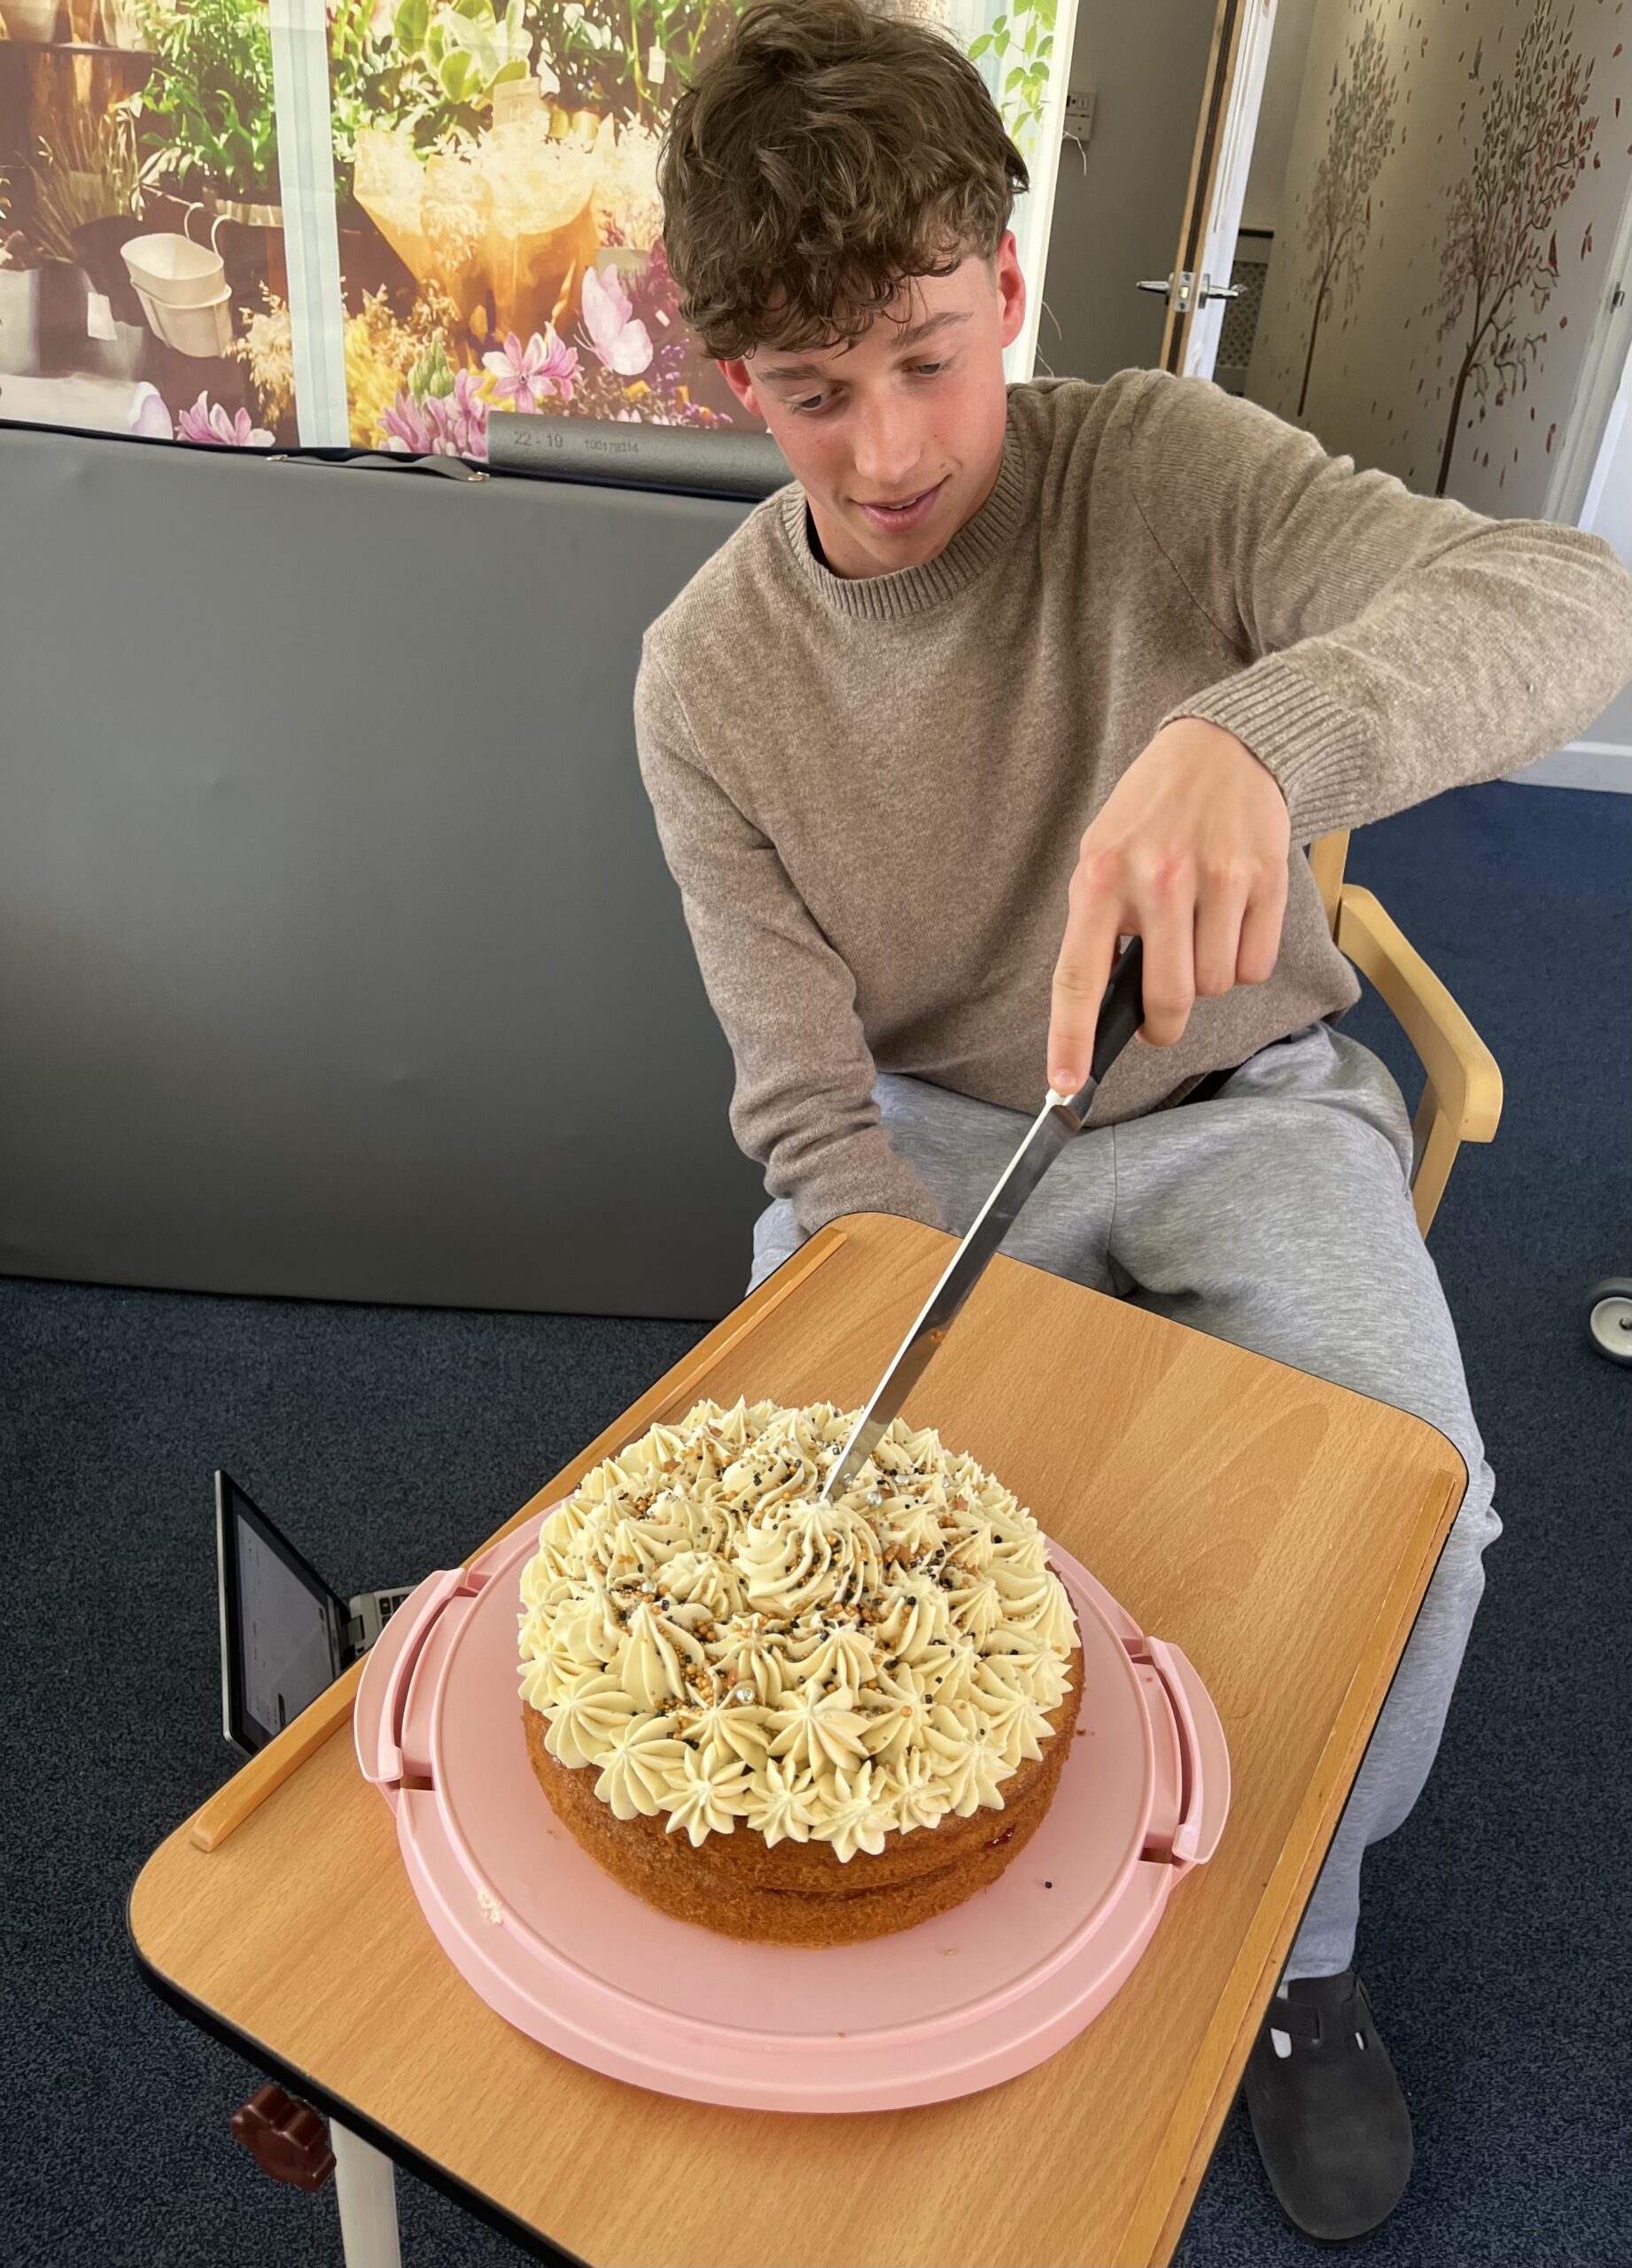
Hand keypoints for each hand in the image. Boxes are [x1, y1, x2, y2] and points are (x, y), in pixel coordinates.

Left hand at [1047, 718, 1290, 1091]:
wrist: (1221, 748)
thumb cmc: (1151, 812)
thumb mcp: (1102, 854)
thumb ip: (1101, 925)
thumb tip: (1104, 1006)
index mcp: (1101, 878)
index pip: (1079, 975)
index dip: (1071, 1038)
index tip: (1065, 1084)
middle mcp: (1158, 880)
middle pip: (1168, 999)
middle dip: (1163, 1023)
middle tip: (1160, 1015)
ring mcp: (1216, 879)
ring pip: (1216, 987)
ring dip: (1207, 980)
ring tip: (1198, 932)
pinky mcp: (1265, 878)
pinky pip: (1255, 966)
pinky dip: (1244, 961)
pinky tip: (1231, 920)